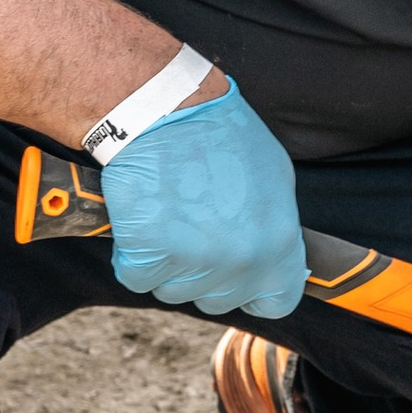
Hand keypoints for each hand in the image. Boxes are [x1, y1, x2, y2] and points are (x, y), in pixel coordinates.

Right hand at [99, 85, 306, 318]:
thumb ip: (276, 229)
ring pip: (174, 291)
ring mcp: (194, 261)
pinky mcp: (148, 256)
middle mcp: (240, 260)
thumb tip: (275, 256)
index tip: (240, 276)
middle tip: (193, 226)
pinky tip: (143, 218)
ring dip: (167, 263)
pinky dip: (133, 254)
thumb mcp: (275, 178)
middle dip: (204, 272)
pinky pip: (138, 277)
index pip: (276, 302)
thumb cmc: (220, 136)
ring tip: (169, 213)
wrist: (164, 111)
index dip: (256, 292)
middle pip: (219, 300)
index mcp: (278, 244)